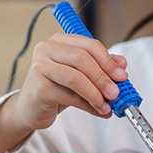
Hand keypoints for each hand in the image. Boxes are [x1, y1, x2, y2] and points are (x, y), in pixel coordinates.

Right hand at [7, 32, 127, 131]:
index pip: (89, 45)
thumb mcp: (80, 75)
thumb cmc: (55, 88)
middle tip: (116, 93)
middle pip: (83, 59)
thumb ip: (99, 67)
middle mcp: (47, 49)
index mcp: (59, 41)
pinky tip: (97, 110)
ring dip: (96, 94)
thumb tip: (122, 64)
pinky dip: (88, 105)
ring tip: (107, 105)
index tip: (122, 76)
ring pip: (76, 78)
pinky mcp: (39, 88)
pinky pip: (70, 96)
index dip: (108, 61)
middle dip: (103, 77)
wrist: (30, 109)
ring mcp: (40, 67)